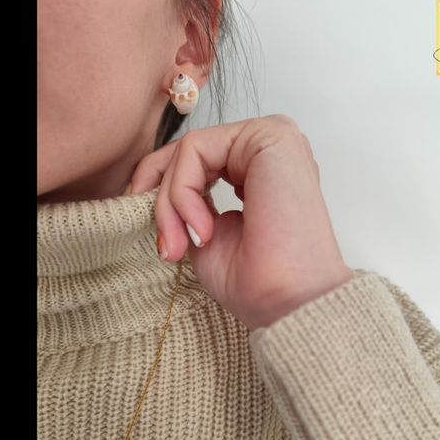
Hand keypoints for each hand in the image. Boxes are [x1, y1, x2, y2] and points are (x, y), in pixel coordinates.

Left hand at [130, 114, 353, 330]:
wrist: (287, 302)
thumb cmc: (256, 281)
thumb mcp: (204, 232)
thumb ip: (186, 200)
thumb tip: (152, 185)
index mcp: (259, 170)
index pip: (197, 161)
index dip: (162, 191)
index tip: (156, 233)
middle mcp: (268, 149)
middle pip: (190, 153)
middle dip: (163, 200)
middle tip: (166, 246)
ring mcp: (271, 138)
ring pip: (190, 151)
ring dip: (172, 202)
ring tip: (182, 244)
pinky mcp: (268, 137)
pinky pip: (196, 149)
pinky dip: (183, 191)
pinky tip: (203, 230)